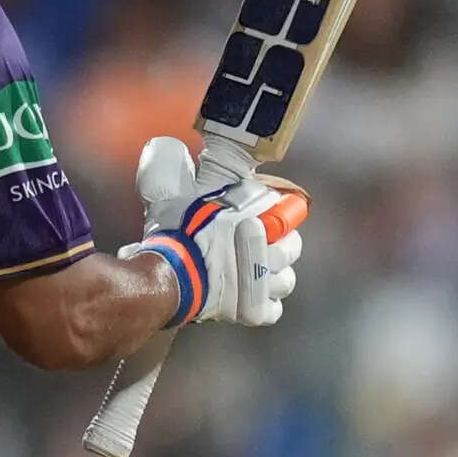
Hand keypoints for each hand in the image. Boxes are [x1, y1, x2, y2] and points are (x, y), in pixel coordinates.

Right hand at [118, 136, 304, 327]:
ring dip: (274, 276)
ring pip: (286, 280)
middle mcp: (268, 247)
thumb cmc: (174, 231)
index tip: (262, 216)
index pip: (284, 208)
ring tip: (257, 273)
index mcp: (256, 214)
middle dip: (281, 244)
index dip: (275, 212)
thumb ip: (171, 165)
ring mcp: (264, 282)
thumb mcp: (169, 189)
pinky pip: (272, 309)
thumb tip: (165, 146)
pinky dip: (263, 304)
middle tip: (262, 245)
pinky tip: (250, 296)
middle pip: (291, 247)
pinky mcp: (254, 310)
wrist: (169, 274)